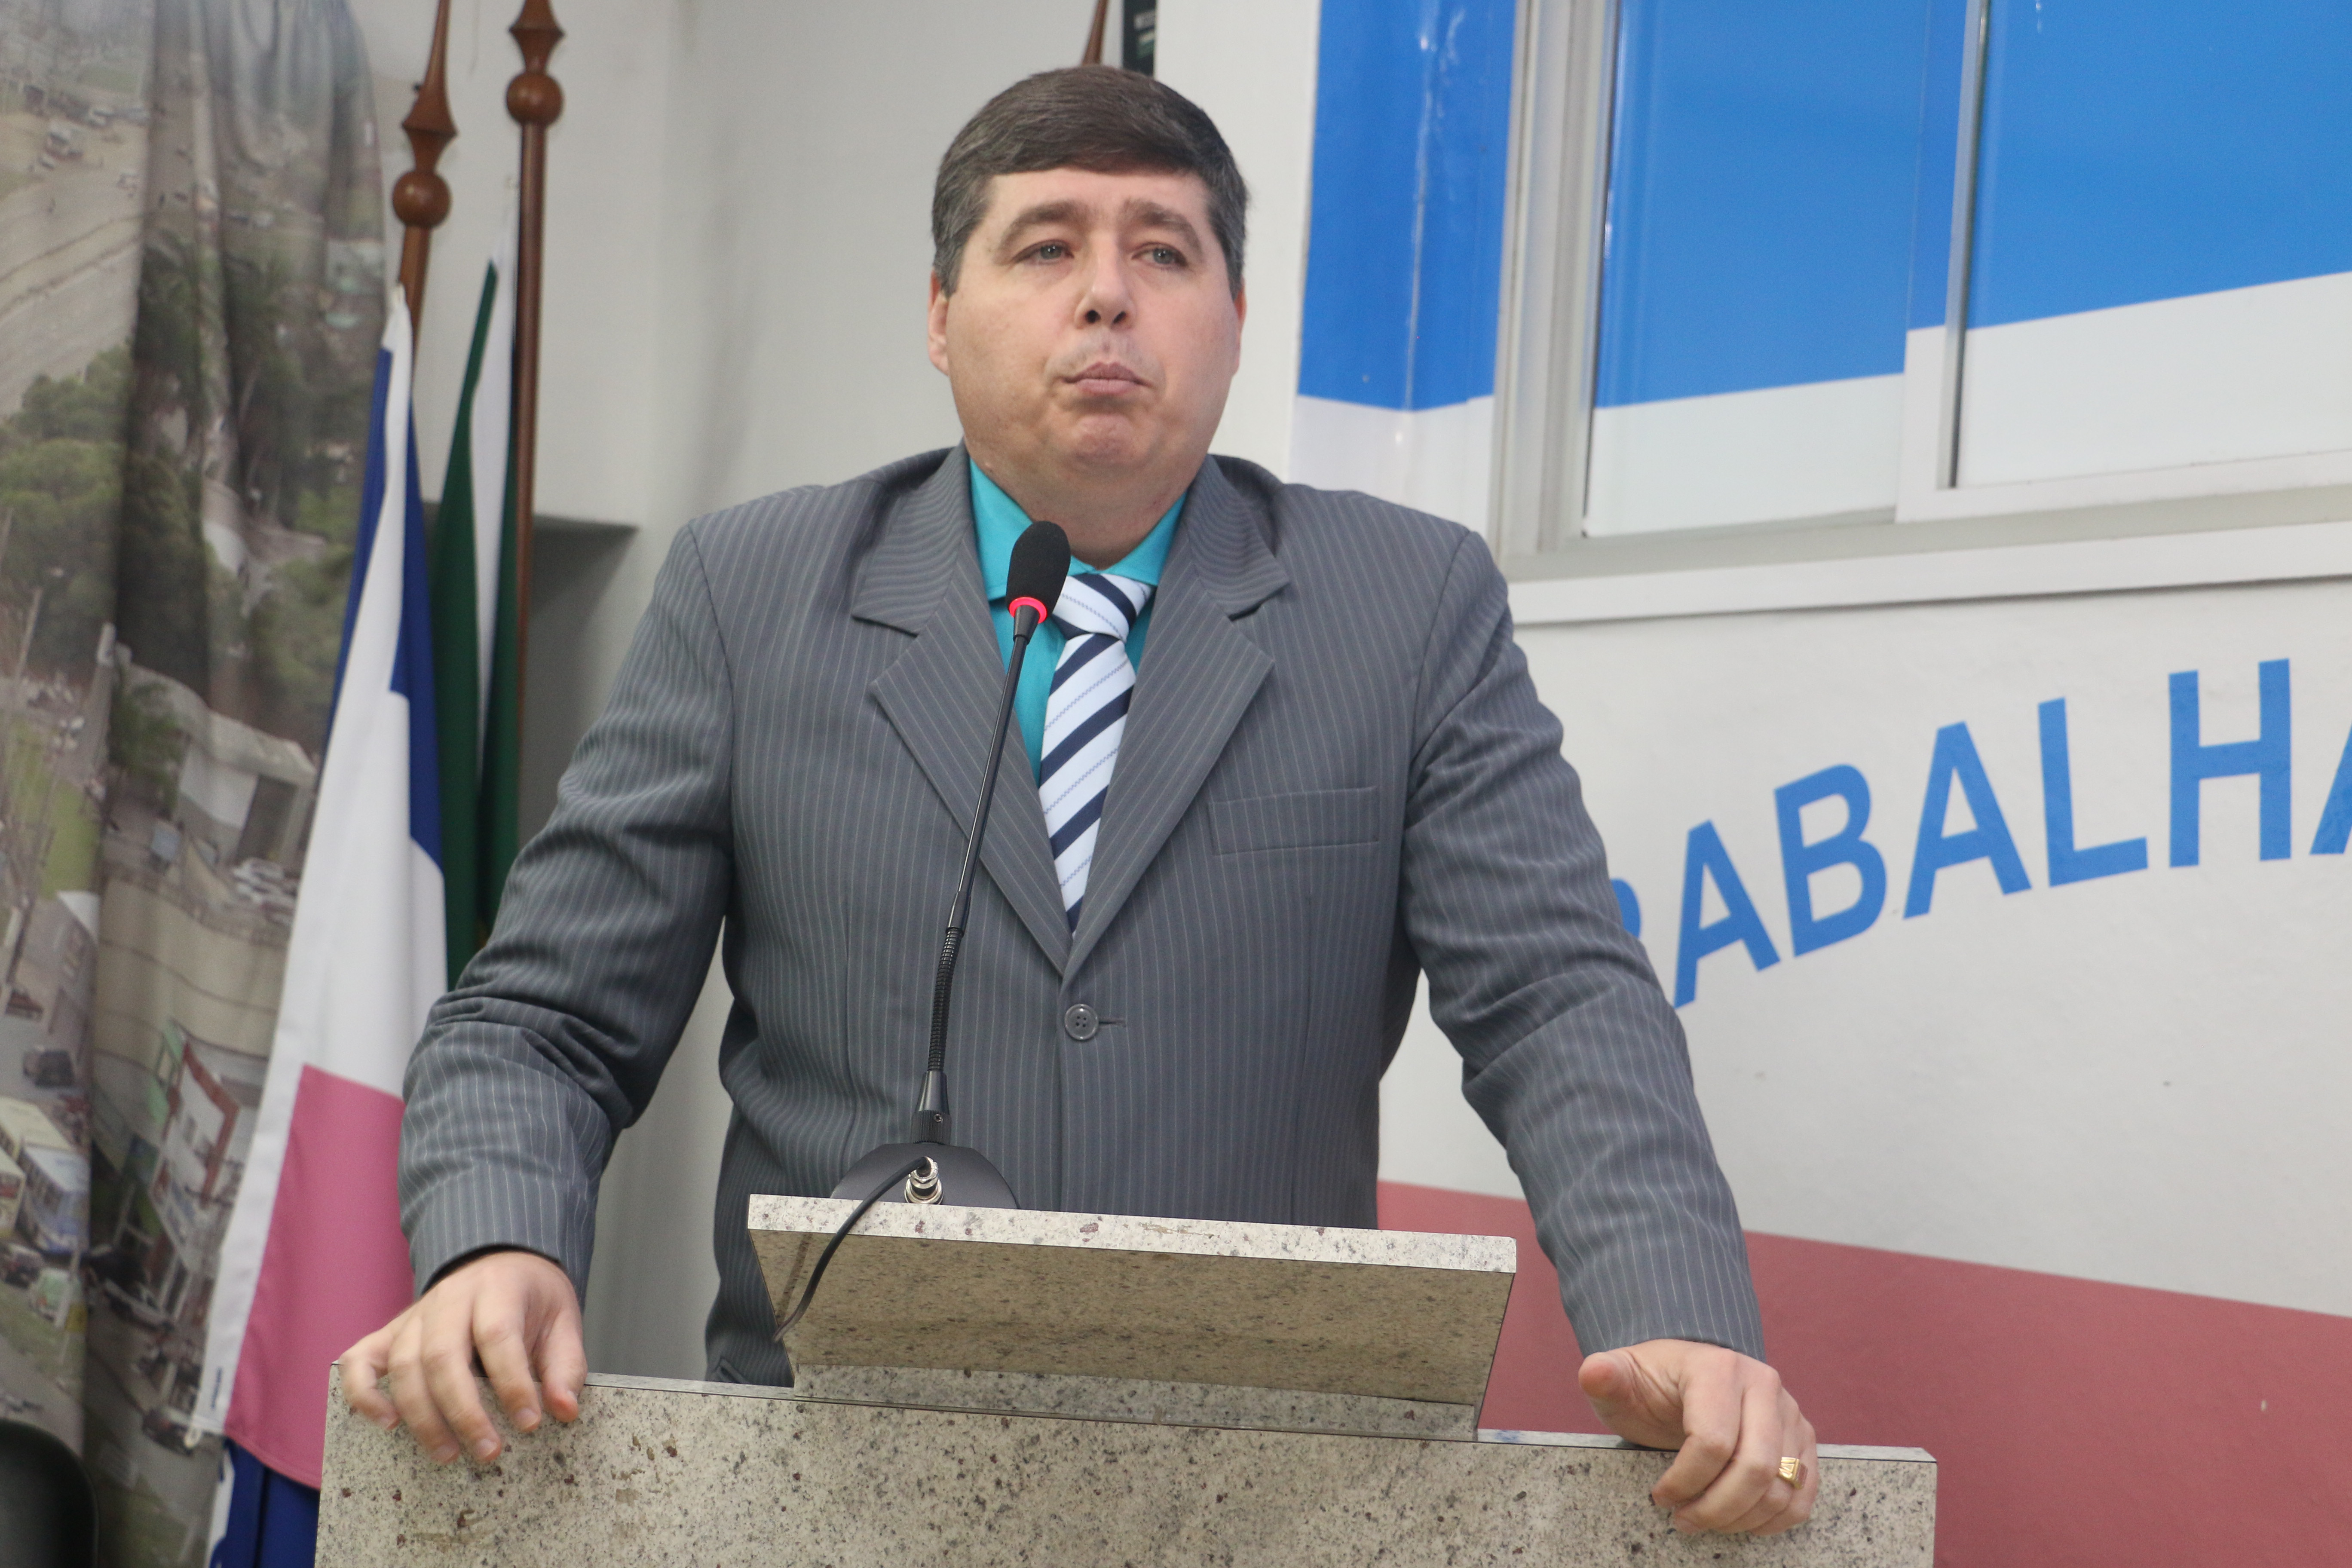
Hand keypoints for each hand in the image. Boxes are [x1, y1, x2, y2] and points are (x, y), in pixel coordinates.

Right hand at [340, 1249, 585, 1465]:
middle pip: (442, 1356)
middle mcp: (449, 1297)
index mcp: (497, 1288)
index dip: (512, 1384)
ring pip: (403, 1364)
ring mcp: (414, 1314)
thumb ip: (565, 1366)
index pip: (497, 1336)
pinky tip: (385, 1424)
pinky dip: (363, 1392)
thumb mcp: (563, 1321)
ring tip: (447, 1453)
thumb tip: (564, 1410)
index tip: (530, 1423)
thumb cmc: (532, 1299)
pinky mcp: (390, 1331)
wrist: (502, 1261)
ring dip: (421, 1415)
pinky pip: (361, 1359)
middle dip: (463, 1411)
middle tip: (487, 1452)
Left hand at [1578, 1338, 1816, 1535]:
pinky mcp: (1802, 1437)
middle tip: (1682, 1521)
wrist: (1682, 1377)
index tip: (1659, 1497)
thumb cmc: (1648, 1384)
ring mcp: (1789, 1411)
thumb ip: (1603, 1376)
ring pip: (1782, 1485)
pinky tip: (1740, 1521)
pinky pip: (1803, 1491)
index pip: (1713, 1442)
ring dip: (1743, 1518)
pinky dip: (1775, 1518)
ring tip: (1704, 1520)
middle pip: (1756, 1468)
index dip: (1684, 1481)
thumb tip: (1594, 1372)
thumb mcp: (1618, 1378)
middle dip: (1716, 1508)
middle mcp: (1763, 1385)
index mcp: (1718, 1368)